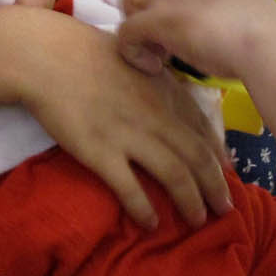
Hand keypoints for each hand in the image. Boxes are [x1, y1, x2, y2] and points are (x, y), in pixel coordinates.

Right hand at [19, 16, 234, 230]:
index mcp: (165, 92)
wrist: (48, 56)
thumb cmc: (88, 52)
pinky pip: (130, 188)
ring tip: (198, 220)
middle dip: (216, 186)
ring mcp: (130, 135)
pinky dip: (145, 209)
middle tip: (226, 209)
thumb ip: (157, 85)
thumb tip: (170, 107)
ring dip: (191, 201)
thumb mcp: (135, 60)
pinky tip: (151, 223)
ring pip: (175, 175)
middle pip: (198, 157)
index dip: (219, 155)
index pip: (203, 129)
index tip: (227, 173)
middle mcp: (155, 115)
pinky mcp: (101, 152)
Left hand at [117, 0, 275, 79]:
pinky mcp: (158, 18)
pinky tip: (154, 67)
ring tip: (159, 53)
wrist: (267, 44)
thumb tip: (218, 26)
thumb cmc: (268, 36)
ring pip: (131, 2)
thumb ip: (228, 7)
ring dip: (139, 26)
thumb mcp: (248, 6)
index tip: (181, 19)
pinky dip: (132, 51)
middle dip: (150, 9)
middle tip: (167, 40)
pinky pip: (126, 31)